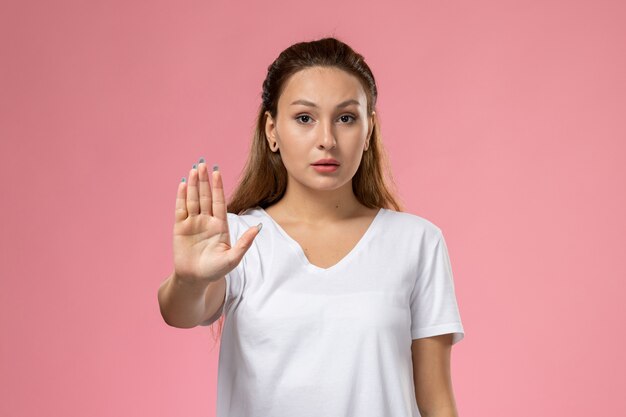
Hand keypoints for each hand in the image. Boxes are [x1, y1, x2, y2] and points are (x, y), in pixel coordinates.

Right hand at [172, 159, 259, 283]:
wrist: (195, 280)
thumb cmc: (215, 270)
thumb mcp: (233, 259)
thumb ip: (245, 243)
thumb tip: (259, 228)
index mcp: (220, 225)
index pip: (219, 202)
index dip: (218, 187)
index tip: (217, 172)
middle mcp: (206, 220)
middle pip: (205, 196)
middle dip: (204, 180)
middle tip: (203, 163)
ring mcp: (193, 223)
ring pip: (193, 199)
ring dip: (193, 185)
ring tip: (194, 169)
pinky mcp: (180, 227)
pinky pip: (180, 209)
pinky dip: (181, 196)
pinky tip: (183, 184)